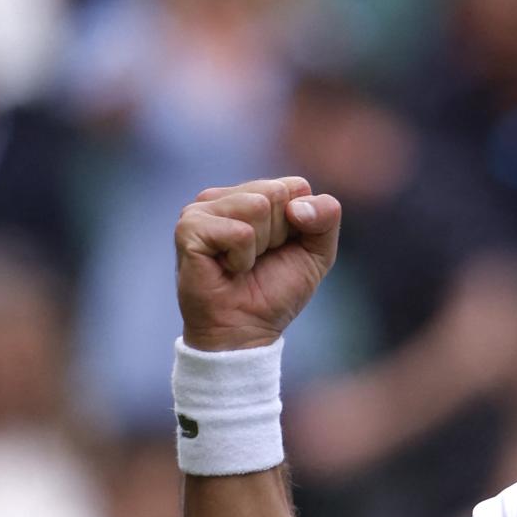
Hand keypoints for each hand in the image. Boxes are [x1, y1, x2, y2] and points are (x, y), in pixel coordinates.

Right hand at [174, 177, 340, 350]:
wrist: (246, 330)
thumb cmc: (276, 291)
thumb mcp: (318, 252)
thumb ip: (327, 216)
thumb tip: (297, 205)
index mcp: (254, 193)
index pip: (296, 186)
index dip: (301, 223)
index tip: (283, 248)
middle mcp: (226, 196)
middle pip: (276, 193)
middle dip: (280, 234)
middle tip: (260, 259)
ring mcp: (202, 208)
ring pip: (257, 206)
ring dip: (260, 246)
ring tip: (242, 264)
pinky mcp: (189, 228)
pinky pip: (239, 232)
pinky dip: (242, 259)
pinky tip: (227, 269)